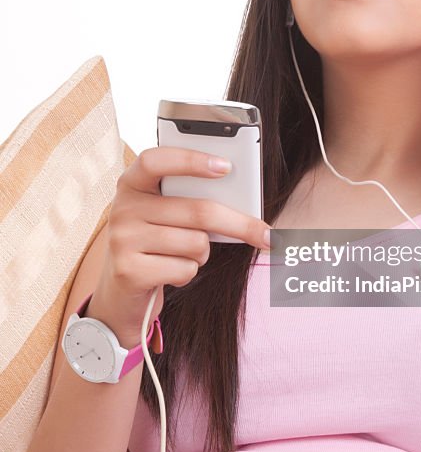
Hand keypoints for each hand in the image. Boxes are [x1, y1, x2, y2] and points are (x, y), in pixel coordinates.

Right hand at [87, 147, 271, 346]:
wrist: (120, 291)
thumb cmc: (154, 243)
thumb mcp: (163, 214)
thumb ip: (189, 200)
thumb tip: (244, 204)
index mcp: (132, 184)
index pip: (156, 160)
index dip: (191, 160)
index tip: (226, 166)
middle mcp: (123, 208)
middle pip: (198, 210)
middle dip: (240, 225)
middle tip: (268, 235)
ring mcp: (122, 239)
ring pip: (196, 243)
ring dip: (202, 254)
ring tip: (183, 254)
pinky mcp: (129, 270)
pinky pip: (185, 269)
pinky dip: (188, 273)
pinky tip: (169, 271)